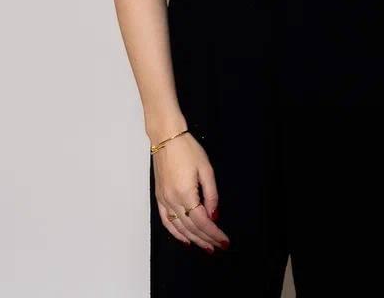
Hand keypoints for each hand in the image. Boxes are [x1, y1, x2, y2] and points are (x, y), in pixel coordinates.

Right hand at [152, 132, 230, 252]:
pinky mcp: (159, 197)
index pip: (202, 221)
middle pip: (191, 227)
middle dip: (206, 239)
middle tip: (218, 247)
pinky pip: (166, 220)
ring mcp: (164, 200)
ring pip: (179, 228)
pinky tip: (184, 238)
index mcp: (185, 193)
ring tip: (205, 246)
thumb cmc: (187, 148)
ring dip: (193, 239)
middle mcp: (172, 200)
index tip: (224, 241)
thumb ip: (211, 194)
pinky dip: (175, 233)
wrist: (166, 137)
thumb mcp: (206, 168)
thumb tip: (214, 214)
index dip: (214, 234)